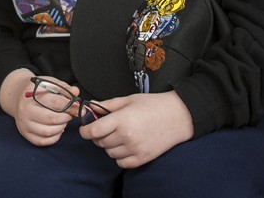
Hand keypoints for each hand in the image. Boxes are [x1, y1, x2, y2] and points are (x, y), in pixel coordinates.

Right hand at [0, 70, 73, 146]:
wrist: (17, 96)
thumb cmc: (36, 90)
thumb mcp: (49, 83)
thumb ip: (63, 88)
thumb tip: (76, 92)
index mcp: (31, 96)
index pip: (55, 103)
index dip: (71, 106)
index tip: (80, 108)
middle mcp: (25, 111)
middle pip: (52, 119)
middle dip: (66, 117)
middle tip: (71, 114)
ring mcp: (24, 124)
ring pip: (48, 132)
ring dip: (61, 127)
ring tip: (64, 120)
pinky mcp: (26, 134)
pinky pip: (44, 141)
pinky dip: (55, 137)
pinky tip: (58, 128)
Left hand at [78, 91, 194, 167]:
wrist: (178, 116)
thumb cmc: (154, 105)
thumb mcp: (128, 100)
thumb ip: (107, 105)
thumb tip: (90, 106)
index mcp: (122, 120)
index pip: (93, 131)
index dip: (85, 130)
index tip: (85, 129)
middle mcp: (127, 136)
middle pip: (100, 142)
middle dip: (98, 135)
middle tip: (105, 127)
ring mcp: (135, 149)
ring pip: (109, 153)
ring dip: (109, 145)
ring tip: (119, 135)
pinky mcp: (142, 158)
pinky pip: (121, 163)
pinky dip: (119, 156)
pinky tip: (125, 145)